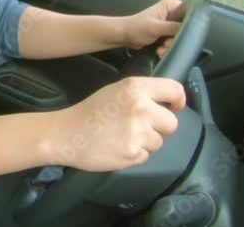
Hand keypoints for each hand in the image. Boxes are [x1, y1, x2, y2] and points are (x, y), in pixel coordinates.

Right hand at [43, 77, 185, 170]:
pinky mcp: (133, 153)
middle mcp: (140, 108)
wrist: (66, 133)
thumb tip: (167, 104)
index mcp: (135, 88)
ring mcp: (137, 132)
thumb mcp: (115, 91)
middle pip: (172, 123)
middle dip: (158, 127)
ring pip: (158, 141)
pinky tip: (117, 146)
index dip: (178, 100)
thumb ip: (141, 94)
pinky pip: (145, 155)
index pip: (174, 90)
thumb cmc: (90, 111)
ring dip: (145, 142)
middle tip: (137, 126)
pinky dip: (134, 153)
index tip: (174, 107)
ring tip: (122, 136)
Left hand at [122, 0, 184, 56]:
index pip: (190, 14)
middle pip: (185, 28)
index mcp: (172, 4)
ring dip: (171, 46)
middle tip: (166, 44)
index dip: (188, 27)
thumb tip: (192, 29)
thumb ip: (174, 27)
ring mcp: (170, 22)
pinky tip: (160, 50)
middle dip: (176, 40)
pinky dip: (168, 48)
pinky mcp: (167, 31)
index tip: (176, 36)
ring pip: (180, 36)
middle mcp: (173, 11)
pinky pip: (174, 41)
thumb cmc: (137, 28)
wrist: (123, 36)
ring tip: (161, 49)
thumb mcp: (156, 27)